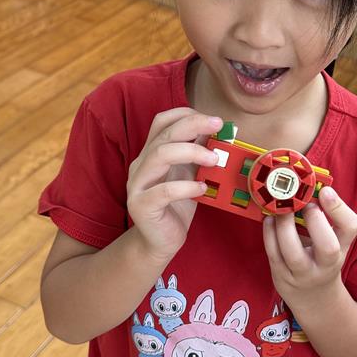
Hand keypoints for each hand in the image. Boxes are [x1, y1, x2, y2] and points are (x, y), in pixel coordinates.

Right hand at [127, 107, 221, 261]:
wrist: (160, 242)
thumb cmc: (177, 206)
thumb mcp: (189, 174)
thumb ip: (197, 154)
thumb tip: (217, 132)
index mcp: (151, 153)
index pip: (162, 122)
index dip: (187, 115)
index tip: (214, 120)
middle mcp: (141, 164)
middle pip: (164, 134)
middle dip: (193, 125)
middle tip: (219, 126)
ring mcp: (138, 184)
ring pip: (160, 155)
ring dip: (191, 152)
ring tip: (214, 159)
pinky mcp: (141, 206)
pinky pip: (163, 191)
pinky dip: (185, 187)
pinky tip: (202, 188)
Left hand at [262, 186, 356, 307]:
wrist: (314, 297)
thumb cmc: (321, 257)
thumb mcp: (333, 239)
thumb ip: (325, 216)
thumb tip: (306, 184)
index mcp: (343, 247)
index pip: (351, 228)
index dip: (339, 209)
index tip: (325, 192)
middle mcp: (326, 264)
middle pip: (328, 248)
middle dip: (314, 222)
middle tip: (304, 205)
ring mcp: (304, 273)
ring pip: (293, 253)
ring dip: (284, 226)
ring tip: (279, 209)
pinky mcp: (282, 276)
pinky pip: (273, 254)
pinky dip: (269, 234)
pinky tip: (268, 219)